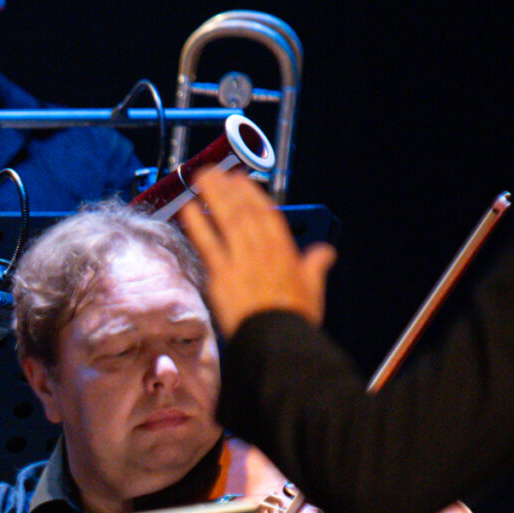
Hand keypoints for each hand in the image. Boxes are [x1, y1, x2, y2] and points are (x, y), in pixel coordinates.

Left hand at [178, 167, 336, 333]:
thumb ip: (315, 266)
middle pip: (242, 211)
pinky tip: (187, 209)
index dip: (251, 194)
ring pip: (226, 221)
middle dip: (228, 188)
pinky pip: (207, 245)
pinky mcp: (222, 276)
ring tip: (199, 178)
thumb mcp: (313, 289)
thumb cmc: (293, 319)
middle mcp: (261, 250)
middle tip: (214, 171)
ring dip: (213, 196)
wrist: (275, 341)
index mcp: (284, 251)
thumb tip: (326, 253)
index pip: (266, 214)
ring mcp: (240, 261)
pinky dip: (198, 225)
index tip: (240, 180)